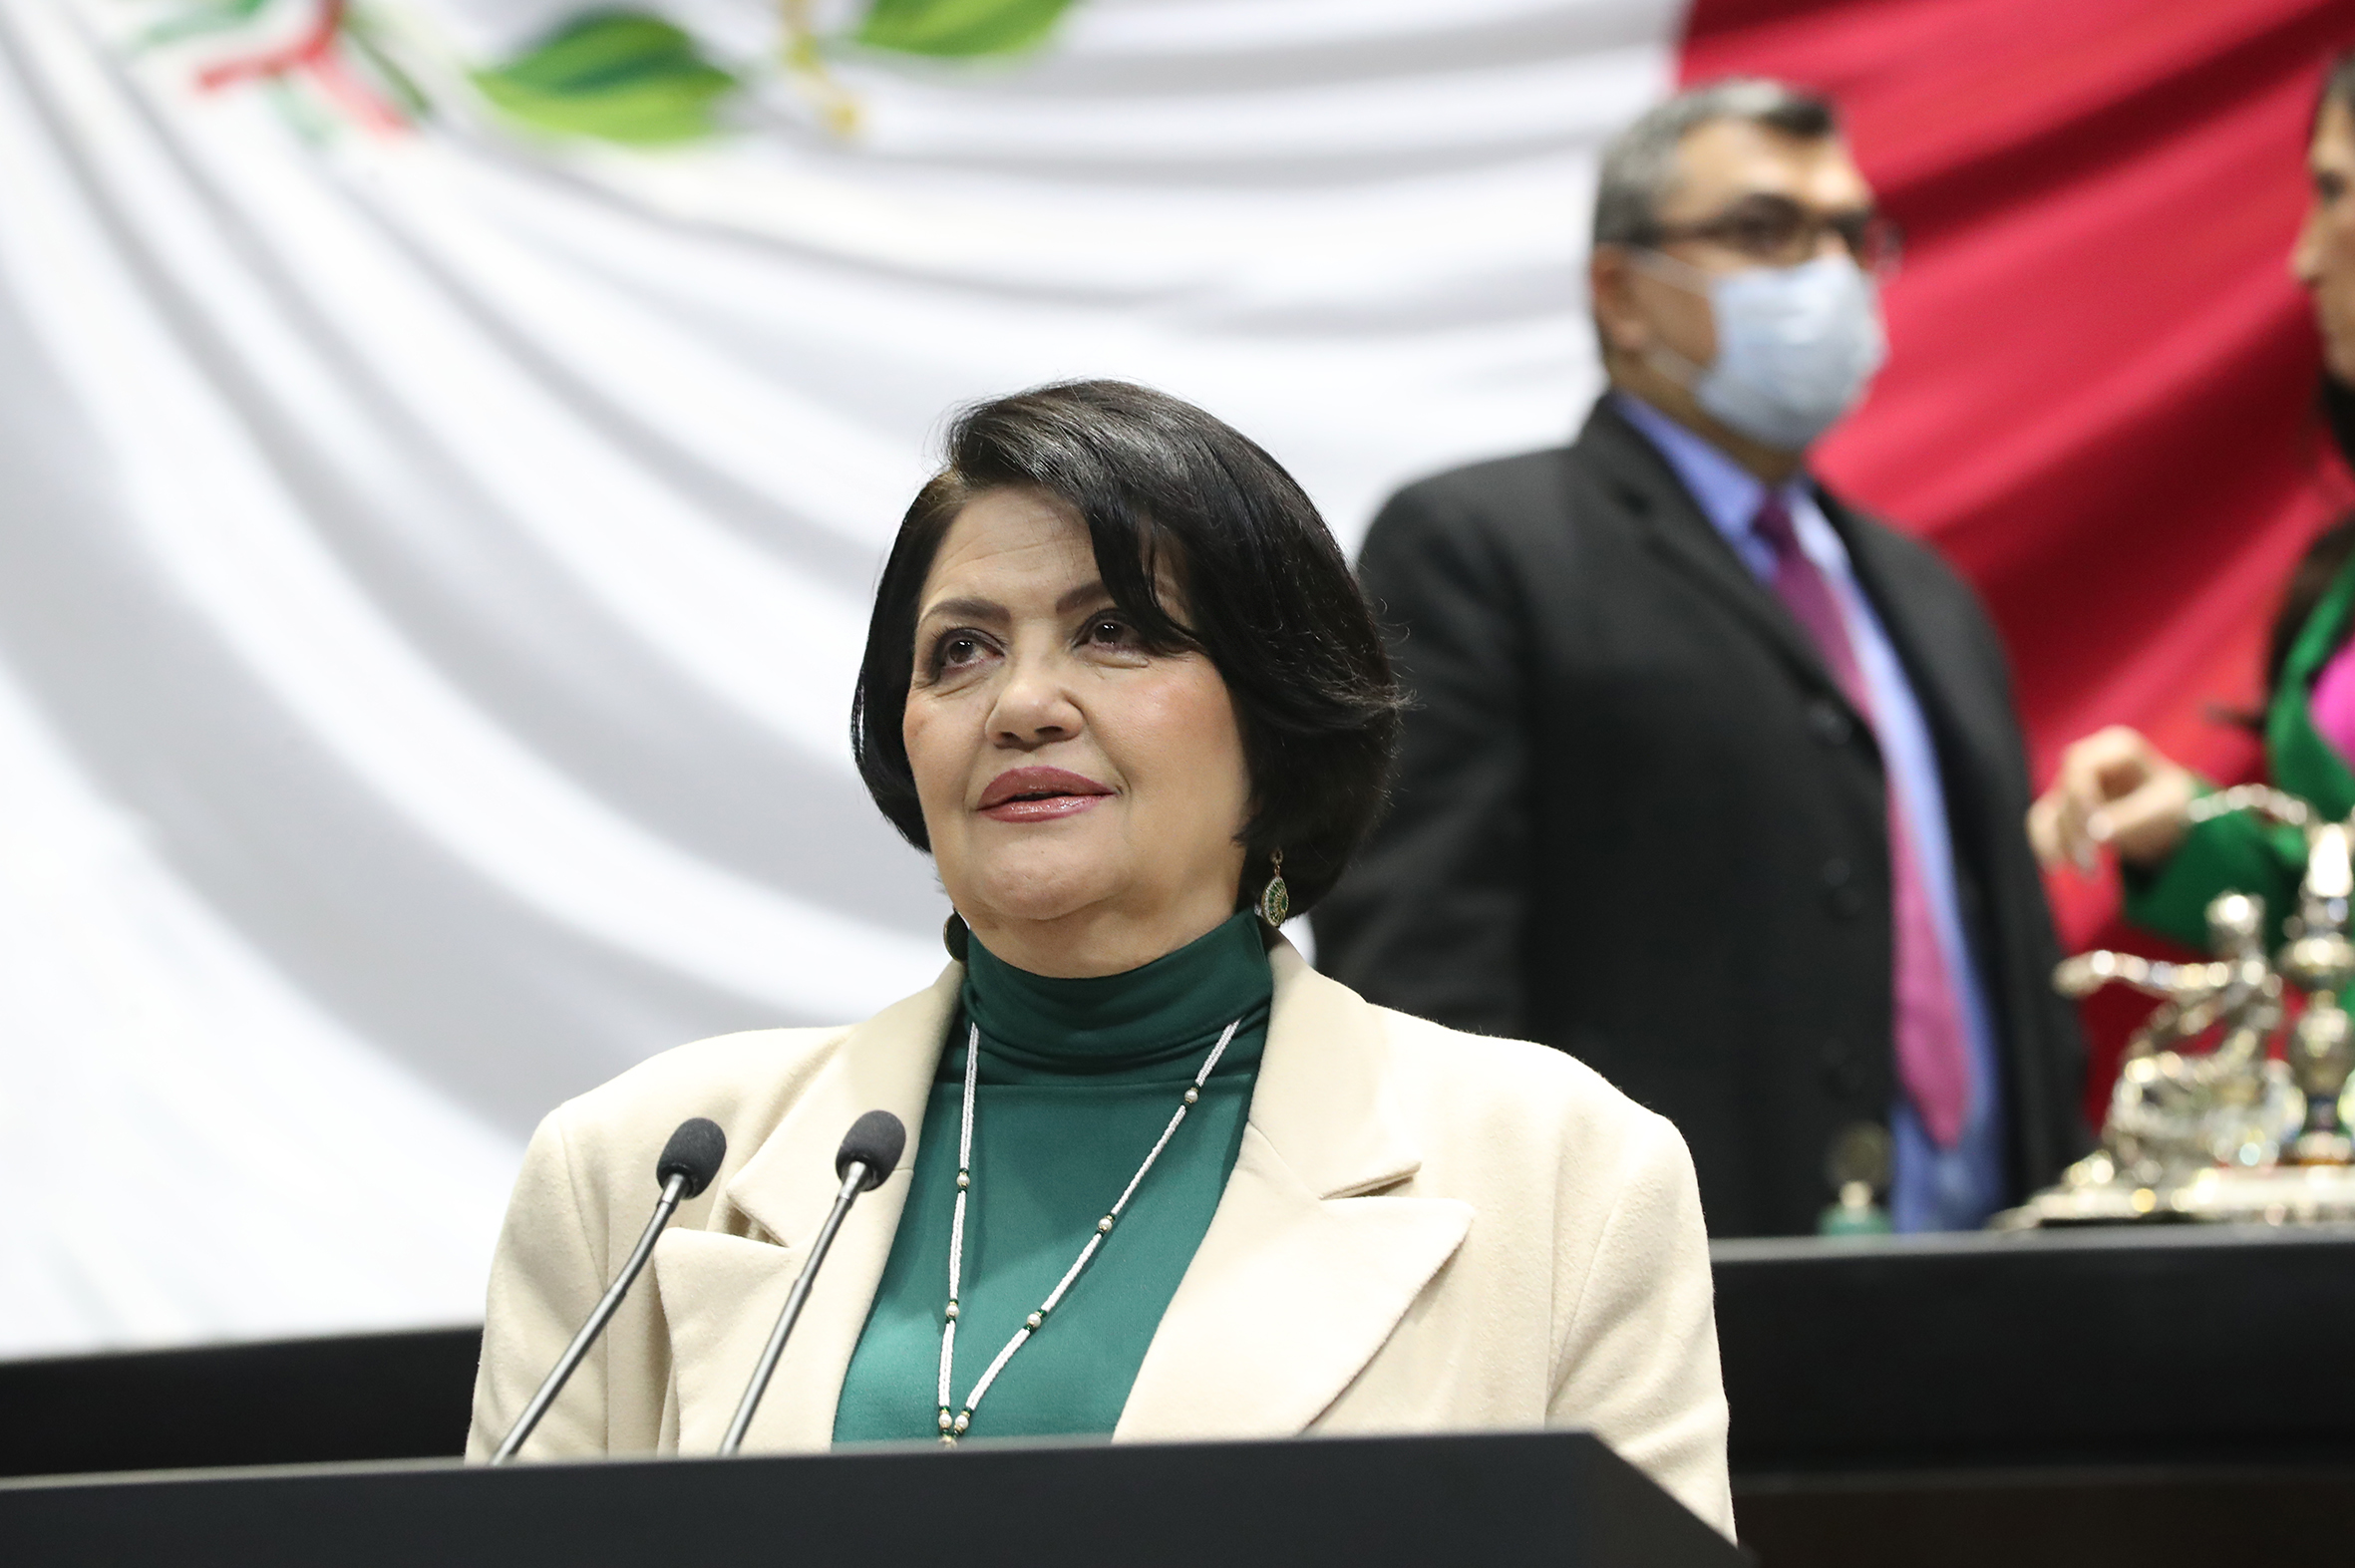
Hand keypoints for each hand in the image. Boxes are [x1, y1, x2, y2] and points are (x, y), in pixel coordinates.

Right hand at [2028, 725, 2198, 871]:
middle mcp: (2089, 759)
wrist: (2174, 818)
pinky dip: (2046, 845)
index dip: (2080, 798)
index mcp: (2116, 747)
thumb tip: (2093, 834)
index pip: (2079, 766)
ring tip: (2089, 873)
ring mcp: (2073, 783)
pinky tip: (2056, 866)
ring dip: (2060, 844)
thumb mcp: (2162, 810)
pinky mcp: (2064, 805)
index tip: (2095, 834)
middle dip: (2074, 829)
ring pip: (2050, 811)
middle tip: (2092, 863)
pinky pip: (2043, 824)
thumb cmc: (2173, 805)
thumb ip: (2131, 818)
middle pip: (2065, 791)